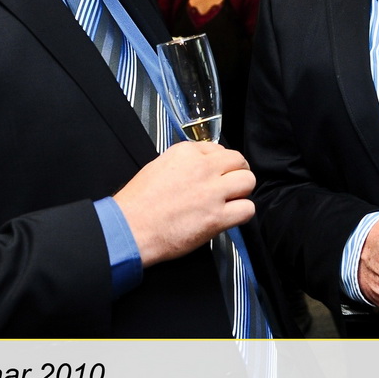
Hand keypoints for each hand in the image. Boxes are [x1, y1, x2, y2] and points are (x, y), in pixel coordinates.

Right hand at [113, 141, 254, 266]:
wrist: (130, 228)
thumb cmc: (138, 203)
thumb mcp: (158, 166)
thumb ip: (184, 163)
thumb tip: (202, 166)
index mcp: (186, 153)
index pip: (219, 149)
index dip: (220, 163)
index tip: (215, 173)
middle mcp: (202, 168)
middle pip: (238, 161)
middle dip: (237, 172)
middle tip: (231, 184)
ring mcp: (211, 192)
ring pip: (248, 181)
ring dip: (242, 191)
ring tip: (231, 200)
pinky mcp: (217, 217)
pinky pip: (247, 209)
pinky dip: (242, 213)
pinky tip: (230, 216)